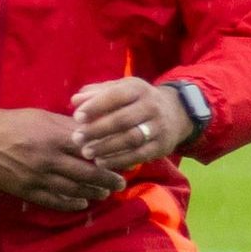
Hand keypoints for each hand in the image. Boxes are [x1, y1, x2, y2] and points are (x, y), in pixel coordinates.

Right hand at [0, 108, 121, 210]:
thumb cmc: (13, 123)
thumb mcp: (42, 117)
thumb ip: (66, 126)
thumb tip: (91, 132)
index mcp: (55, 137)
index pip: (90, 150)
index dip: (107, 158)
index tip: (121, 161)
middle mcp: (49, 159)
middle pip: (85, 173)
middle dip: (106, 180)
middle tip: (120, 184)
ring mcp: (38, 177)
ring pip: (72, 189)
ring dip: (91, 193)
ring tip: (103, 194)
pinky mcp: (27, 190)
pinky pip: (53, 200)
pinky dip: (69, 203)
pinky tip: (81, 203)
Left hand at [69, 77, 192, 173]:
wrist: (175, 113)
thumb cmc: (136, 101)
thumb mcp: (120, 90)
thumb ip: (97, 93)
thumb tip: (75, 100)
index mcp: (138, 88)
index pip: (116, 96)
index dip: (96, 106)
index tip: (77, 117)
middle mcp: (151, 106)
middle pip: (122, 119)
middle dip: (97, 130)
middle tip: (77, 138)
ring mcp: (158, 127)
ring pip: (131, 138)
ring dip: (106, 147)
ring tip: (87, 152)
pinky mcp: (161, 146)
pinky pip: (139, 155)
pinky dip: (119, 160)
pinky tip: (101, 163)